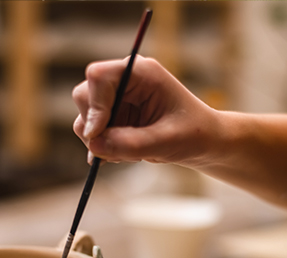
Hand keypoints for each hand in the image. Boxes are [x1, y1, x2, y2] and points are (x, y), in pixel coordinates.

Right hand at [72, 56, 218, 165]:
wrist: (203, 143)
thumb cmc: (193, 134)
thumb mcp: (165, 141)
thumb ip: (130, 143)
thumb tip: (94, 145)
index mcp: (141, 73)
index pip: (99, 76)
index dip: (94, 105)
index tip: (98, 134)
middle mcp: (124, 81)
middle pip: (84, 96)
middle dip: (95, 128)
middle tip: (116, 151)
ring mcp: (116, 100)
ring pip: (85, 119)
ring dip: (101, 142)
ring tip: (132, 153)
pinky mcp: (113, 118)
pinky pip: (92, 134)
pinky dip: (103, 149)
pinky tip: (127, 155)